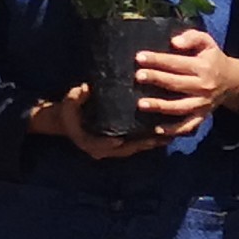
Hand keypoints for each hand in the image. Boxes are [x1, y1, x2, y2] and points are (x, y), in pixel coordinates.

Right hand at [28, 85, 163, 160]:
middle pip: (125, 149)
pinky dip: (150, 141)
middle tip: (159, 136)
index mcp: (88, 142)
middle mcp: (102, 150)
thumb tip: (86, 88)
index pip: (102, 145)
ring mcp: (111, 150)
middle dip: (142, 144)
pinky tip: (166, 134)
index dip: (111, 143)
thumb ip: (77, 96)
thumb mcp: (70, 101)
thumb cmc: (69, 111)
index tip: (121, 140)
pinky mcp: (119, 146)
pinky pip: (137, 145)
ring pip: (134, 149)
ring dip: (151, 144)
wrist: (67, 121)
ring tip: (170, 136)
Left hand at [134, 27, 238, 140]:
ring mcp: (202, 104)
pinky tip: (157, 129)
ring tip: (141, 104)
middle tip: (138, 76)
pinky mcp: (202, 116)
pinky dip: (173, 130)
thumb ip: (192, 37)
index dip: (158, 60)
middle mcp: (203, 87)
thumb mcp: (208, 43)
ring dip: (160, 106)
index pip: (177, 63)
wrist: (233, 81)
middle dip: (156, 79)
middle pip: (176, 84)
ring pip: (180, 107)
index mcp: (203, 67)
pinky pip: (188, 126)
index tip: (140, 57)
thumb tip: (174, 42)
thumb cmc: (213, 59)